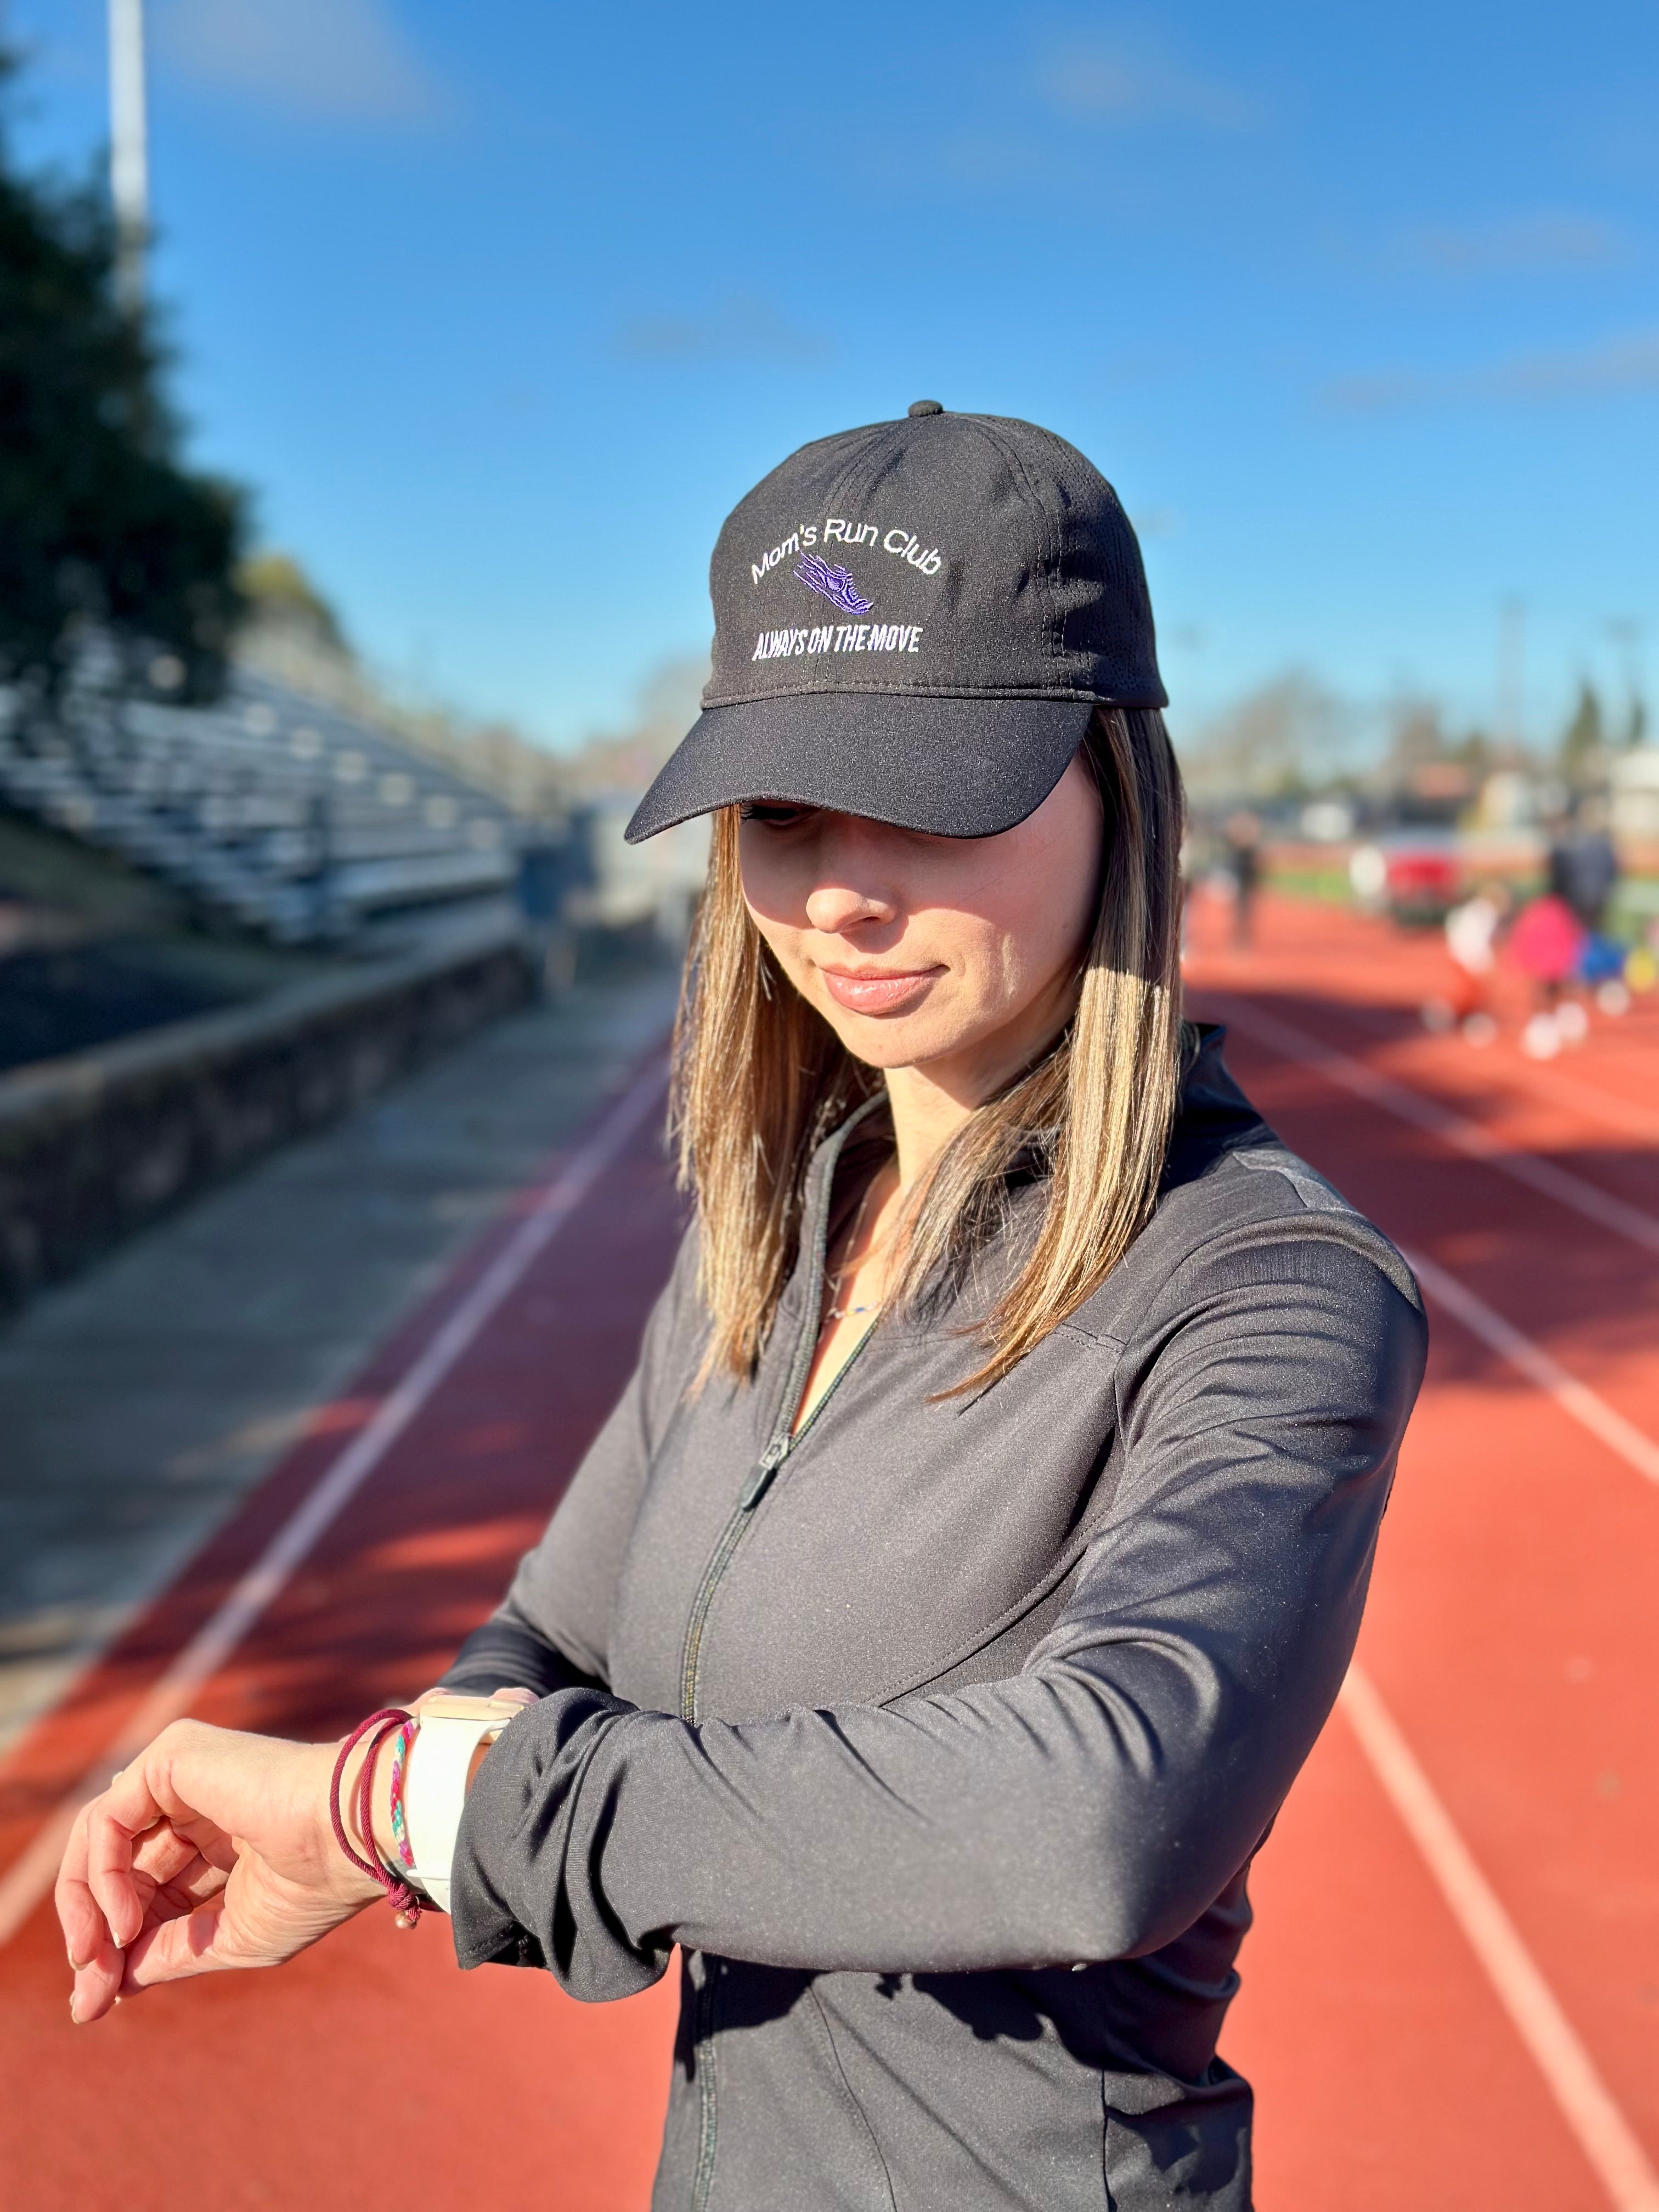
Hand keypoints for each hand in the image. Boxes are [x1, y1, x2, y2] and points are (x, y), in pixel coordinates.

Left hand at [56, 1719, 382, 2025]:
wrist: (350, 1837)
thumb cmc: (312, 1886)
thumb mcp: (228, 1937)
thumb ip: (163, 1954)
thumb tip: (97, 1994)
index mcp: (217, 1836)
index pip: (143, 1891)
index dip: (116, 1945)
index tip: (96, 2004)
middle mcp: (194, 1798)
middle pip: (115, 1870)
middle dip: (94, 1935)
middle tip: (91, 1993)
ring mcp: (180, 1772)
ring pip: (98, 1841)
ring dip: (86, 1909)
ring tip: (98, 1959)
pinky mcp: (170, 1756)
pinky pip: (107, 1821)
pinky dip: (100, 1876)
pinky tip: (123, 1921)